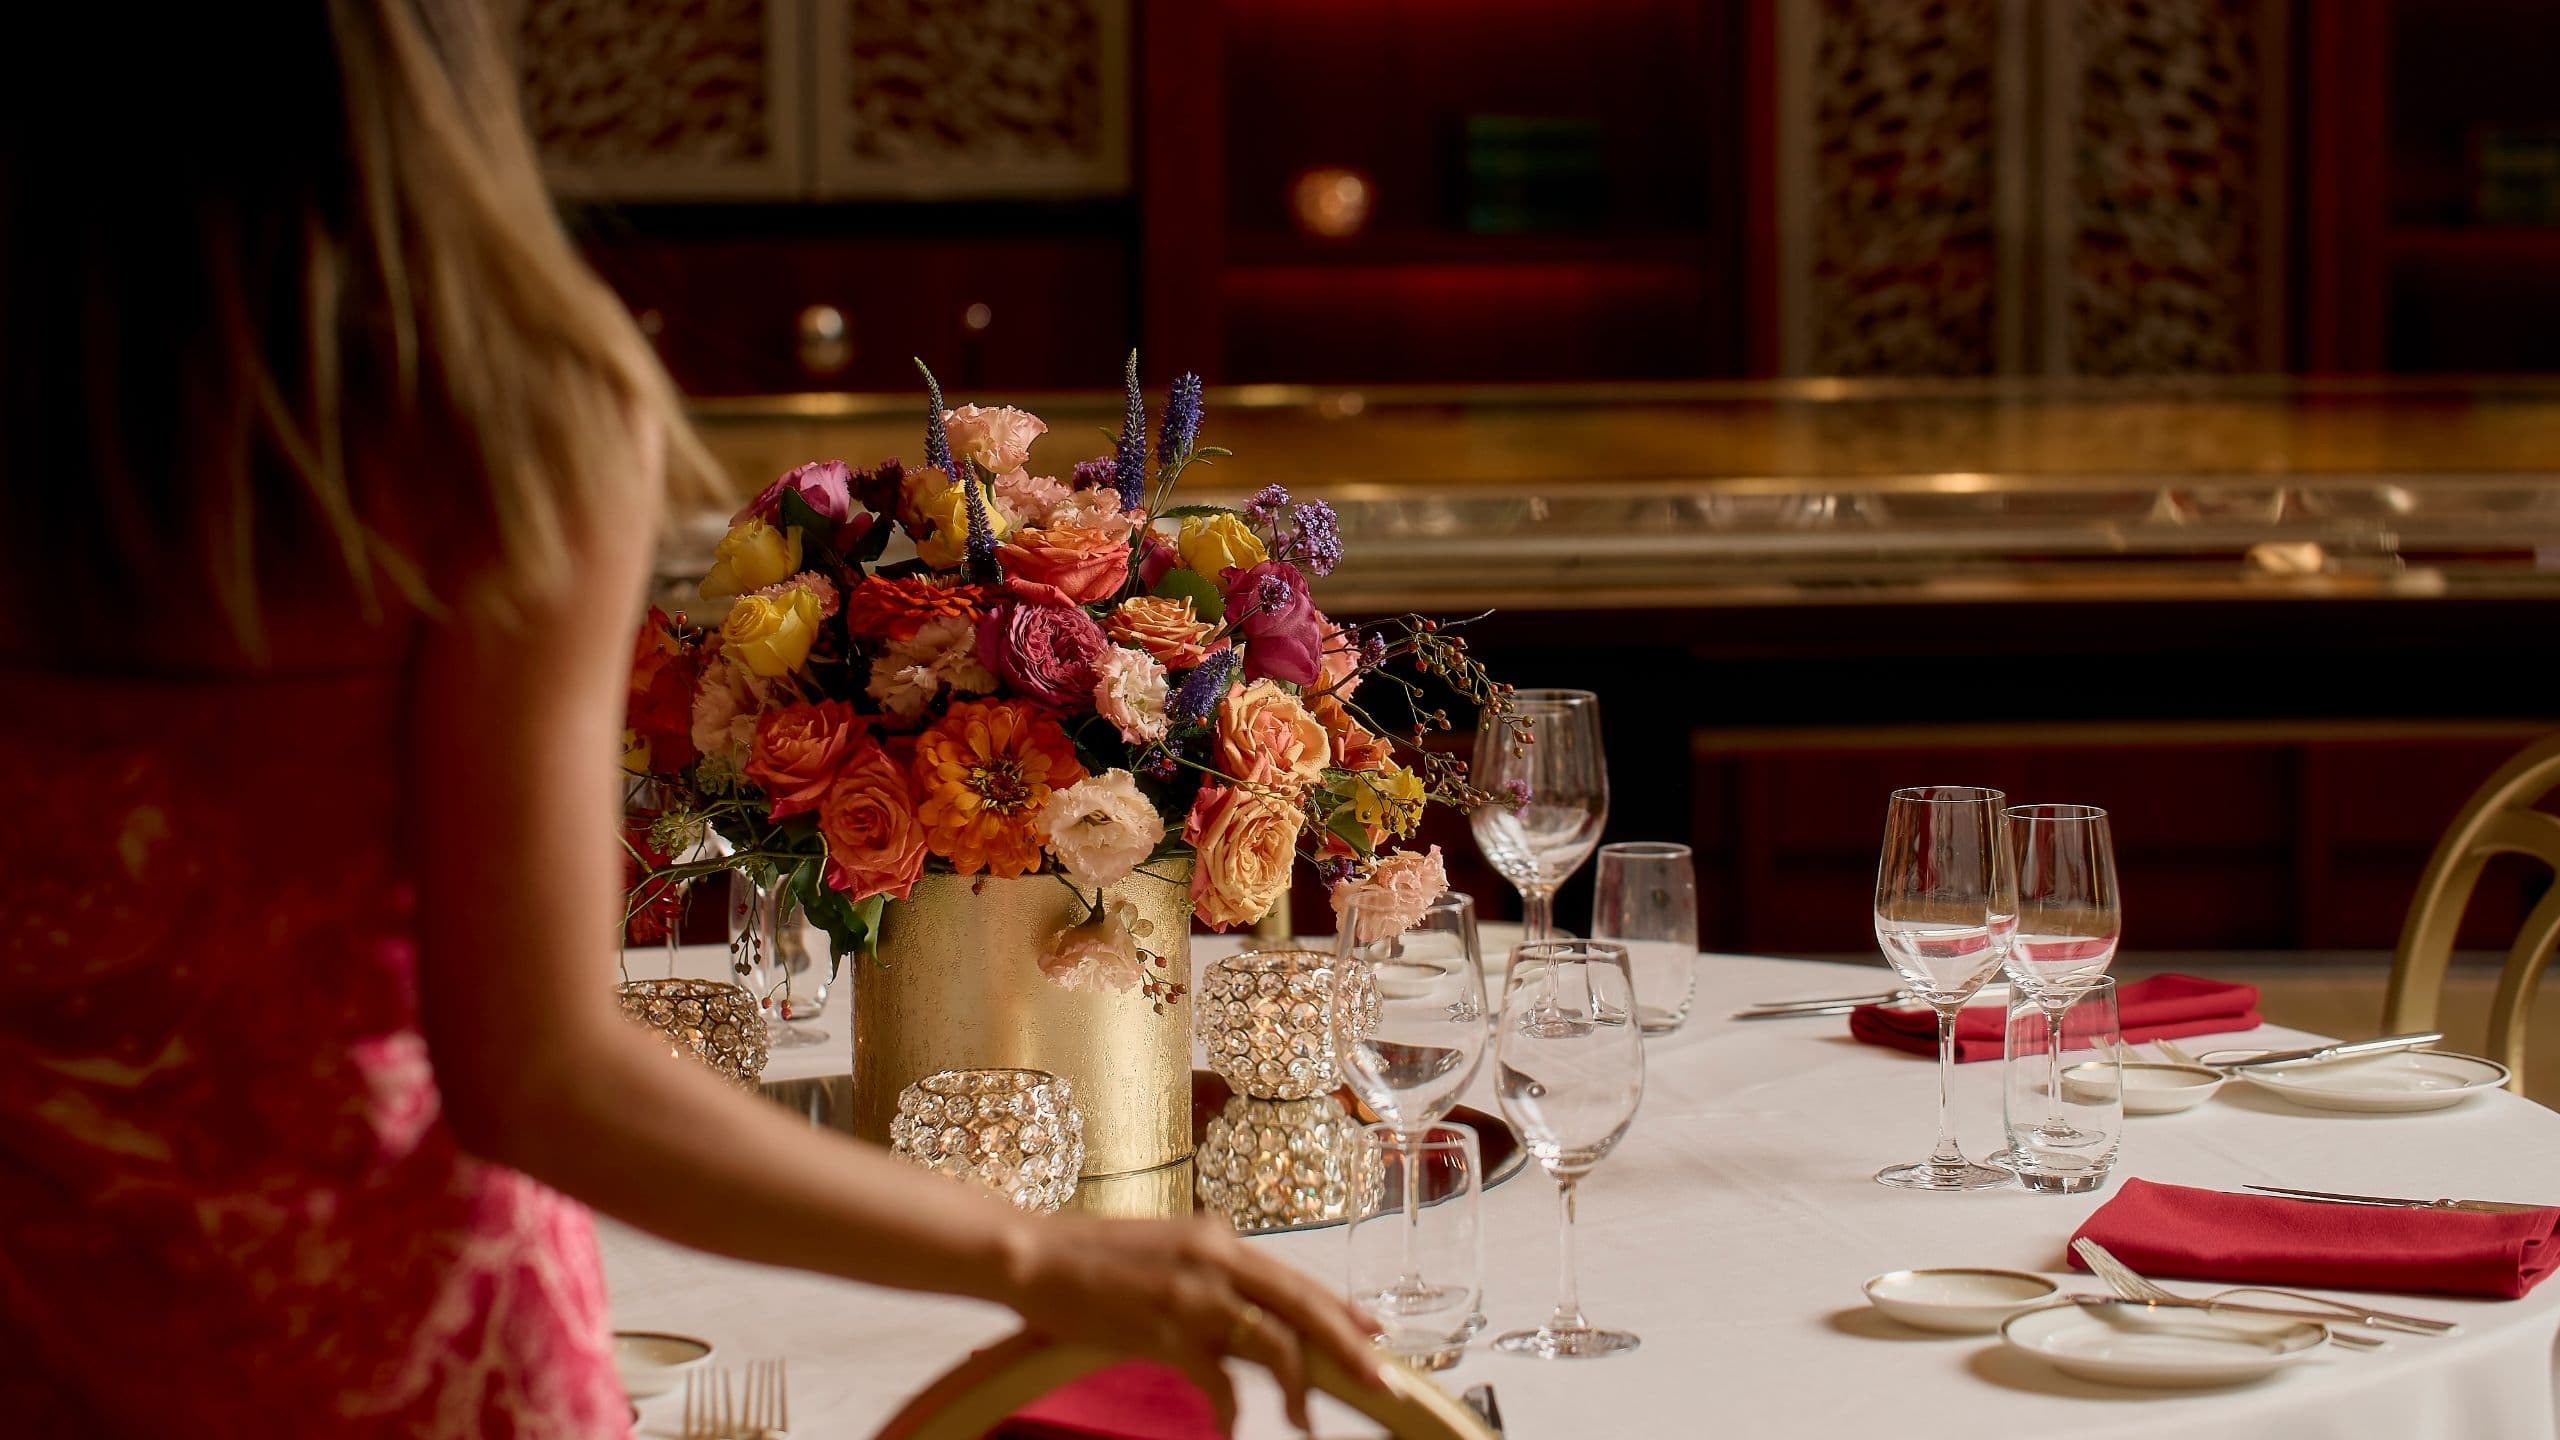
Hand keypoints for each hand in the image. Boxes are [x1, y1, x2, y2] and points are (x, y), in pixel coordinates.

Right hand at [1001, 1212, 1386, 1432]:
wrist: (1032, 1254)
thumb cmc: (1090, 1258)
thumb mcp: (1167, 1251)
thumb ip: (1210, 1270)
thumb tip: (1246, 1307)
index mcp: (1219, 1236)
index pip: (1296, 1277)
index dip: (1339, 1309)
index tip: (1373, 1334)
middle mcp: (1217, 1256)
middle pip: (1305, 1305)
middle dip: (1349, 1347)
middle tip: (1381, 1382)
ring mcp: (1194, 1292)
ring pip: (1276, 1342)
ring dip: (1299, 1388)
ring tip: (1304, 1421)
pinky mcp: (1167, 1328)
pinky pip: (1220, 1381)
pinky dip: (1231, 1411)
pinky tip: (1229, 1428)